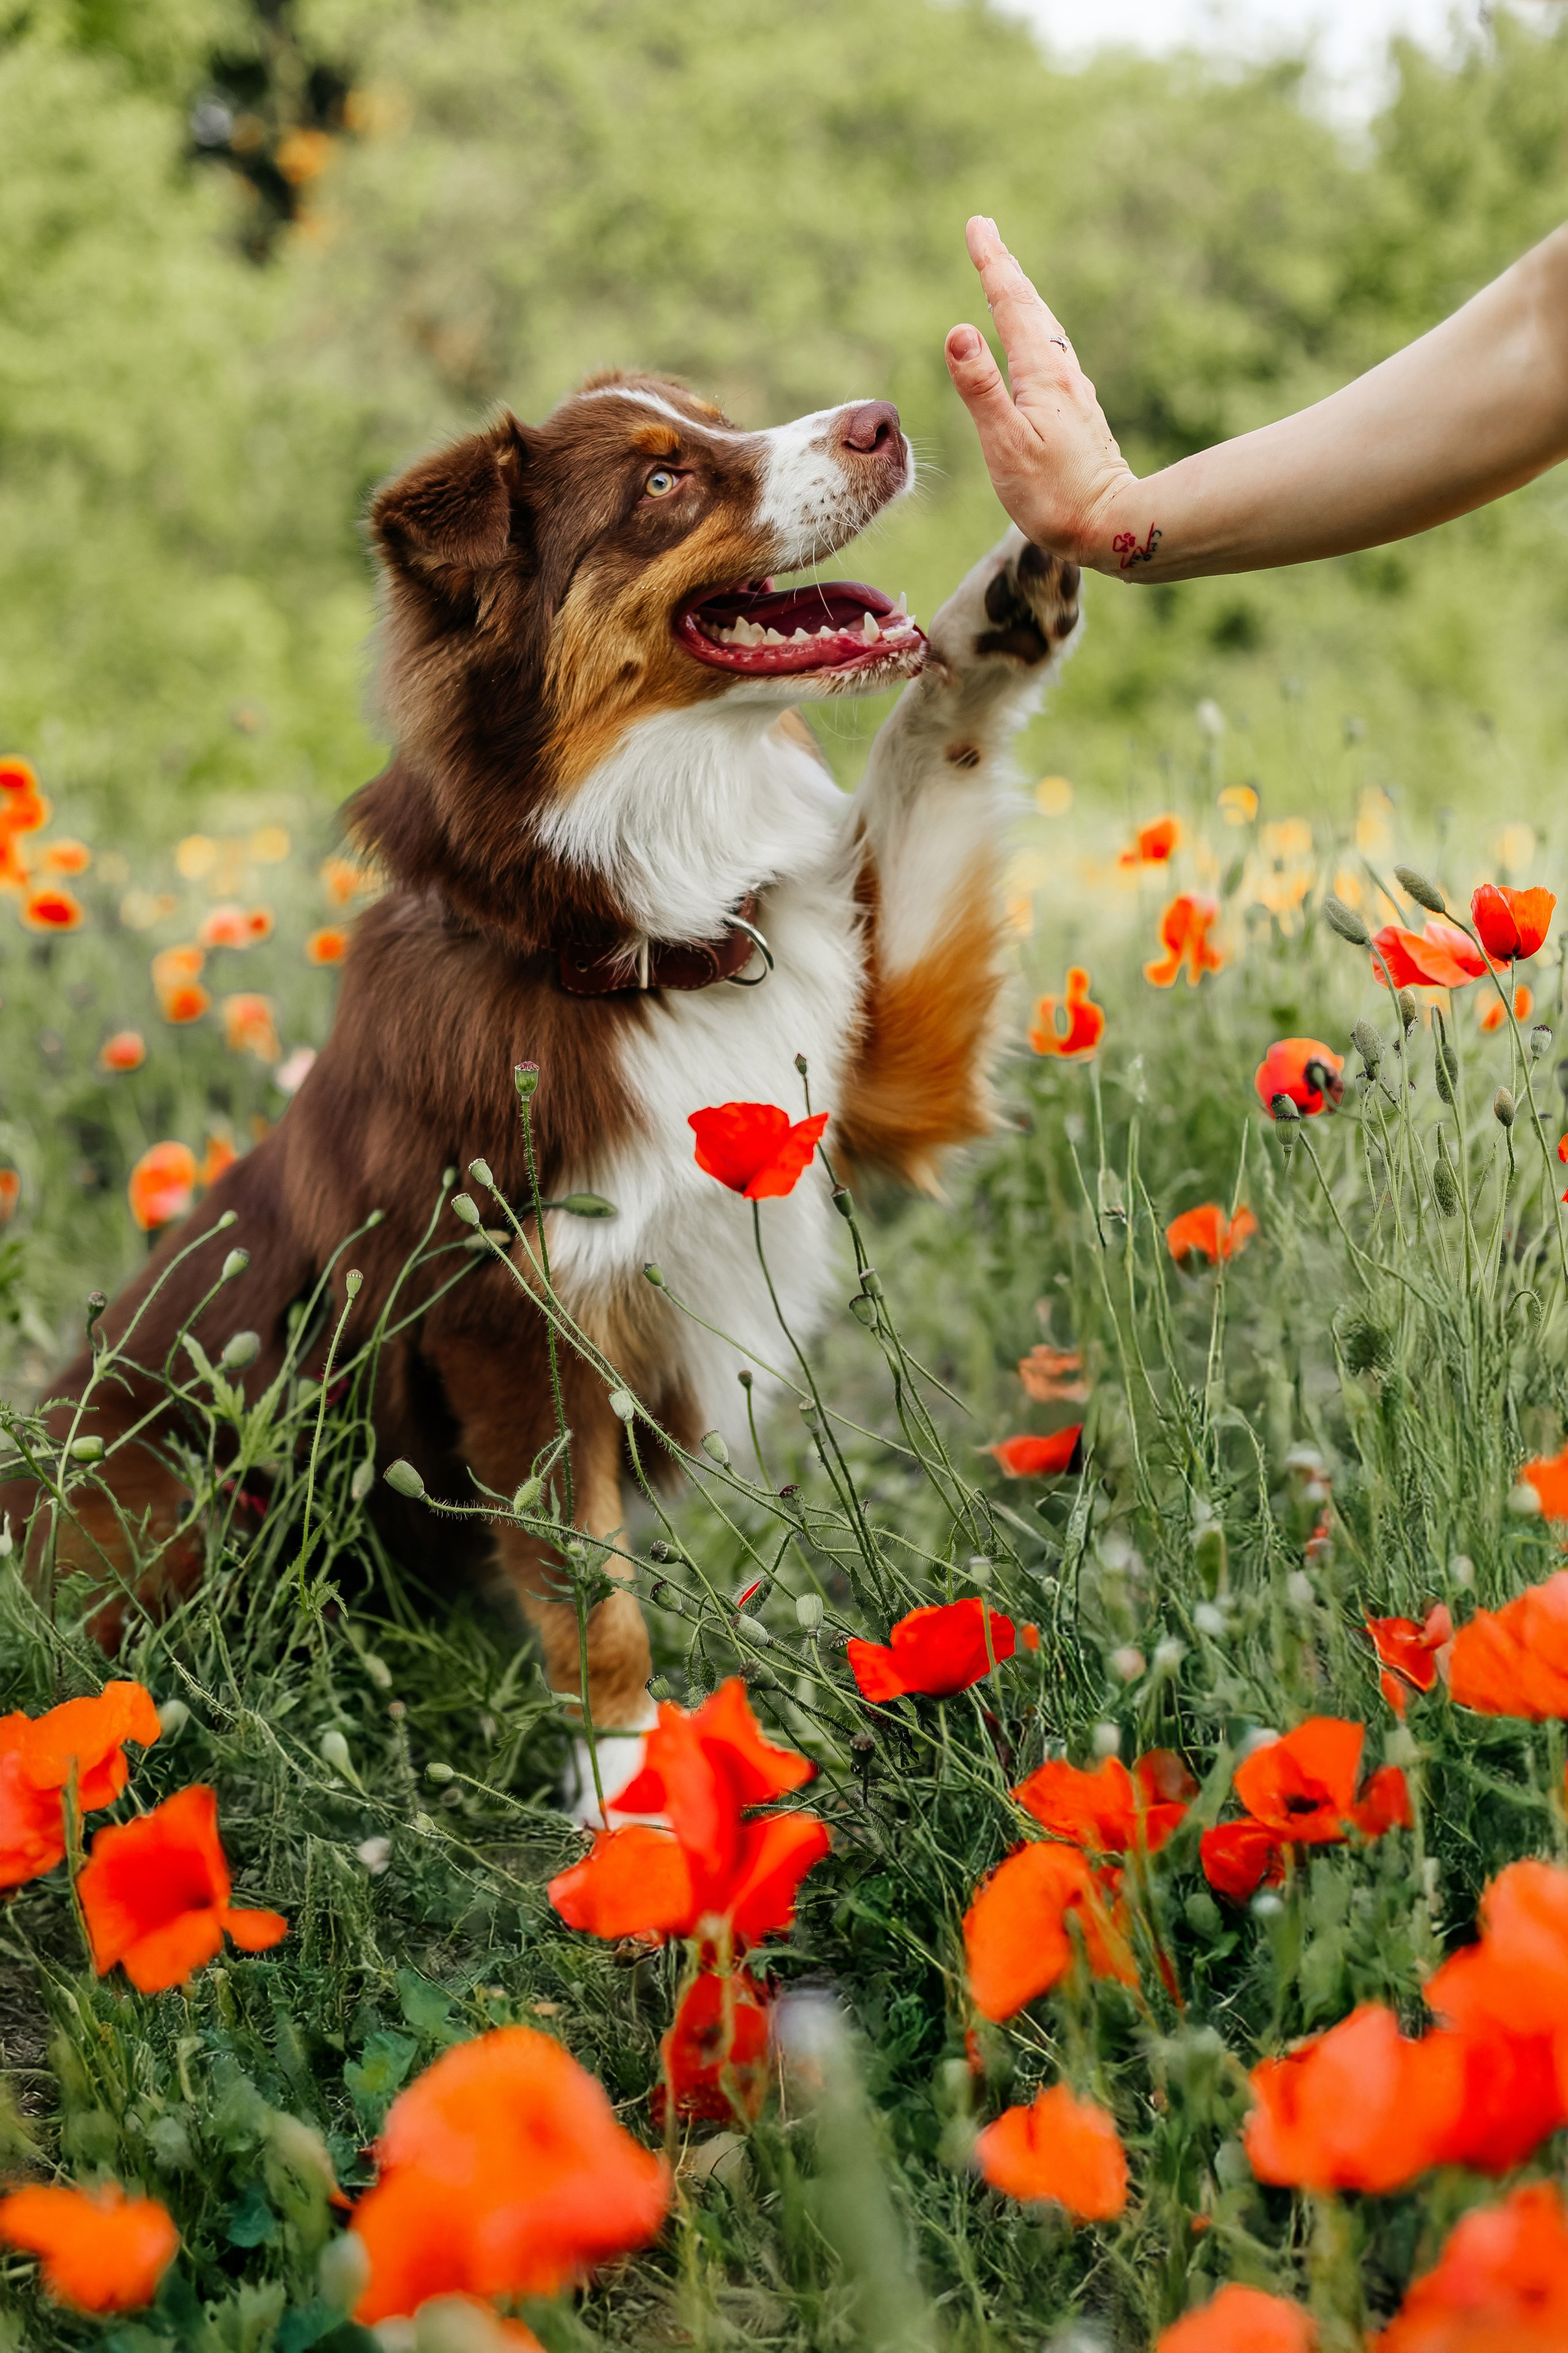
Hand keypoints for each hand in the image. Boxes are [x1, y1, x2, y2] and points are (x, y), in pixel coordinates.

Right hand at [946, 217, 1136, 571]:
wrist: (1111, 526)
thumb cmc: (1052, 494)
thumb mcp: (1005, 443)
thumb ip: (981, 387)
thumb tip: (958, 330)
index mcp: (1042, 373)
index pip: (1011, 305)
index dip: (992, 264)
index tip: (977, 226)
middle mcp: (1062, 373)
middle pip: (1031, 307)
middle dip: (1006, 269)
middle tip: (986, 233)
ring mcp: (1073, 392)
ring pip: (1044, 329)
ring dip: (1022, 297)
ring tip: (1006, 277)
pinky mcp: (1077, 413)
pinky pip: (1051, 354)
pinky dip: (1035, 331)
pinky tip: (1035, 343)